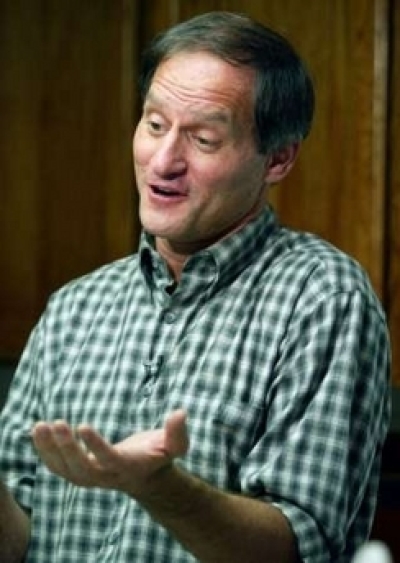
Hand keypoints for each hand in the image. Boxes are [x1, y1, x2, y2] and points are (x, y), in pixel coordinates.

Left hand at [31, 409, 188, 496]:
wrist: (146, 477)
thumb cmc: (159, 455)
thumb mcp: (175, 445)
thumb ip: (178, 432)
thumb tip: (180, 413)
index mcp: (127, 467)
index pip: (109, 459)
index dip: (95, 445)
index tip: (83, 425)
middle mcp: (106, 477)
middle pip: (82, 469)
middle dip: (67, 448)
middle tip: (57, 424)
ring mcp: (91, 478)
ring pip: (65, 470)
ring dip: (50, 450)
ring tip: (39, 426)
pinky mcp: (80, 473)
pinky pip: (58, 467)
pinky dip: (45, 452)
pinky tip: (37, 432)